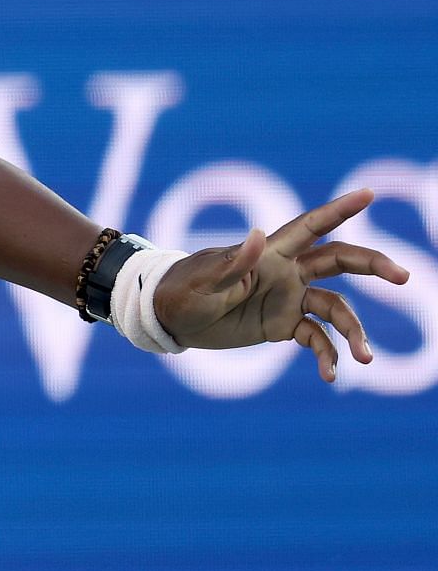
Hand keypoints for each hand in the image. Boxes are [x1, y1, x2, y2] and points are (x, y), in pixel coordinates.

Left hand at [152, 187, 411, 381]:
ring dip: (354, 330)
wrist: (168, 317)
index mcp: (269, 254)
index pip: (311, 226)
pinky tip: (331, 375)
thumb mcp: (204, 281)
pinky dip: (326, 355)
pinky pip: (314, 338)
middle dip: (373, 265)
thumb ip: (233, 262)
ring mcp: (287, 298)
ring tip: (366, 357)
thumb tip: (256, 235)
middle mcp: (286, 272)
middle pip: (341, 261)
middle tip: (403, 277)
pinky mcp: (282, 324)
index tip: (369, 194)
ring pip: (336, 307)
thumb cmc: (181, 291)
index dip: (339, 210)